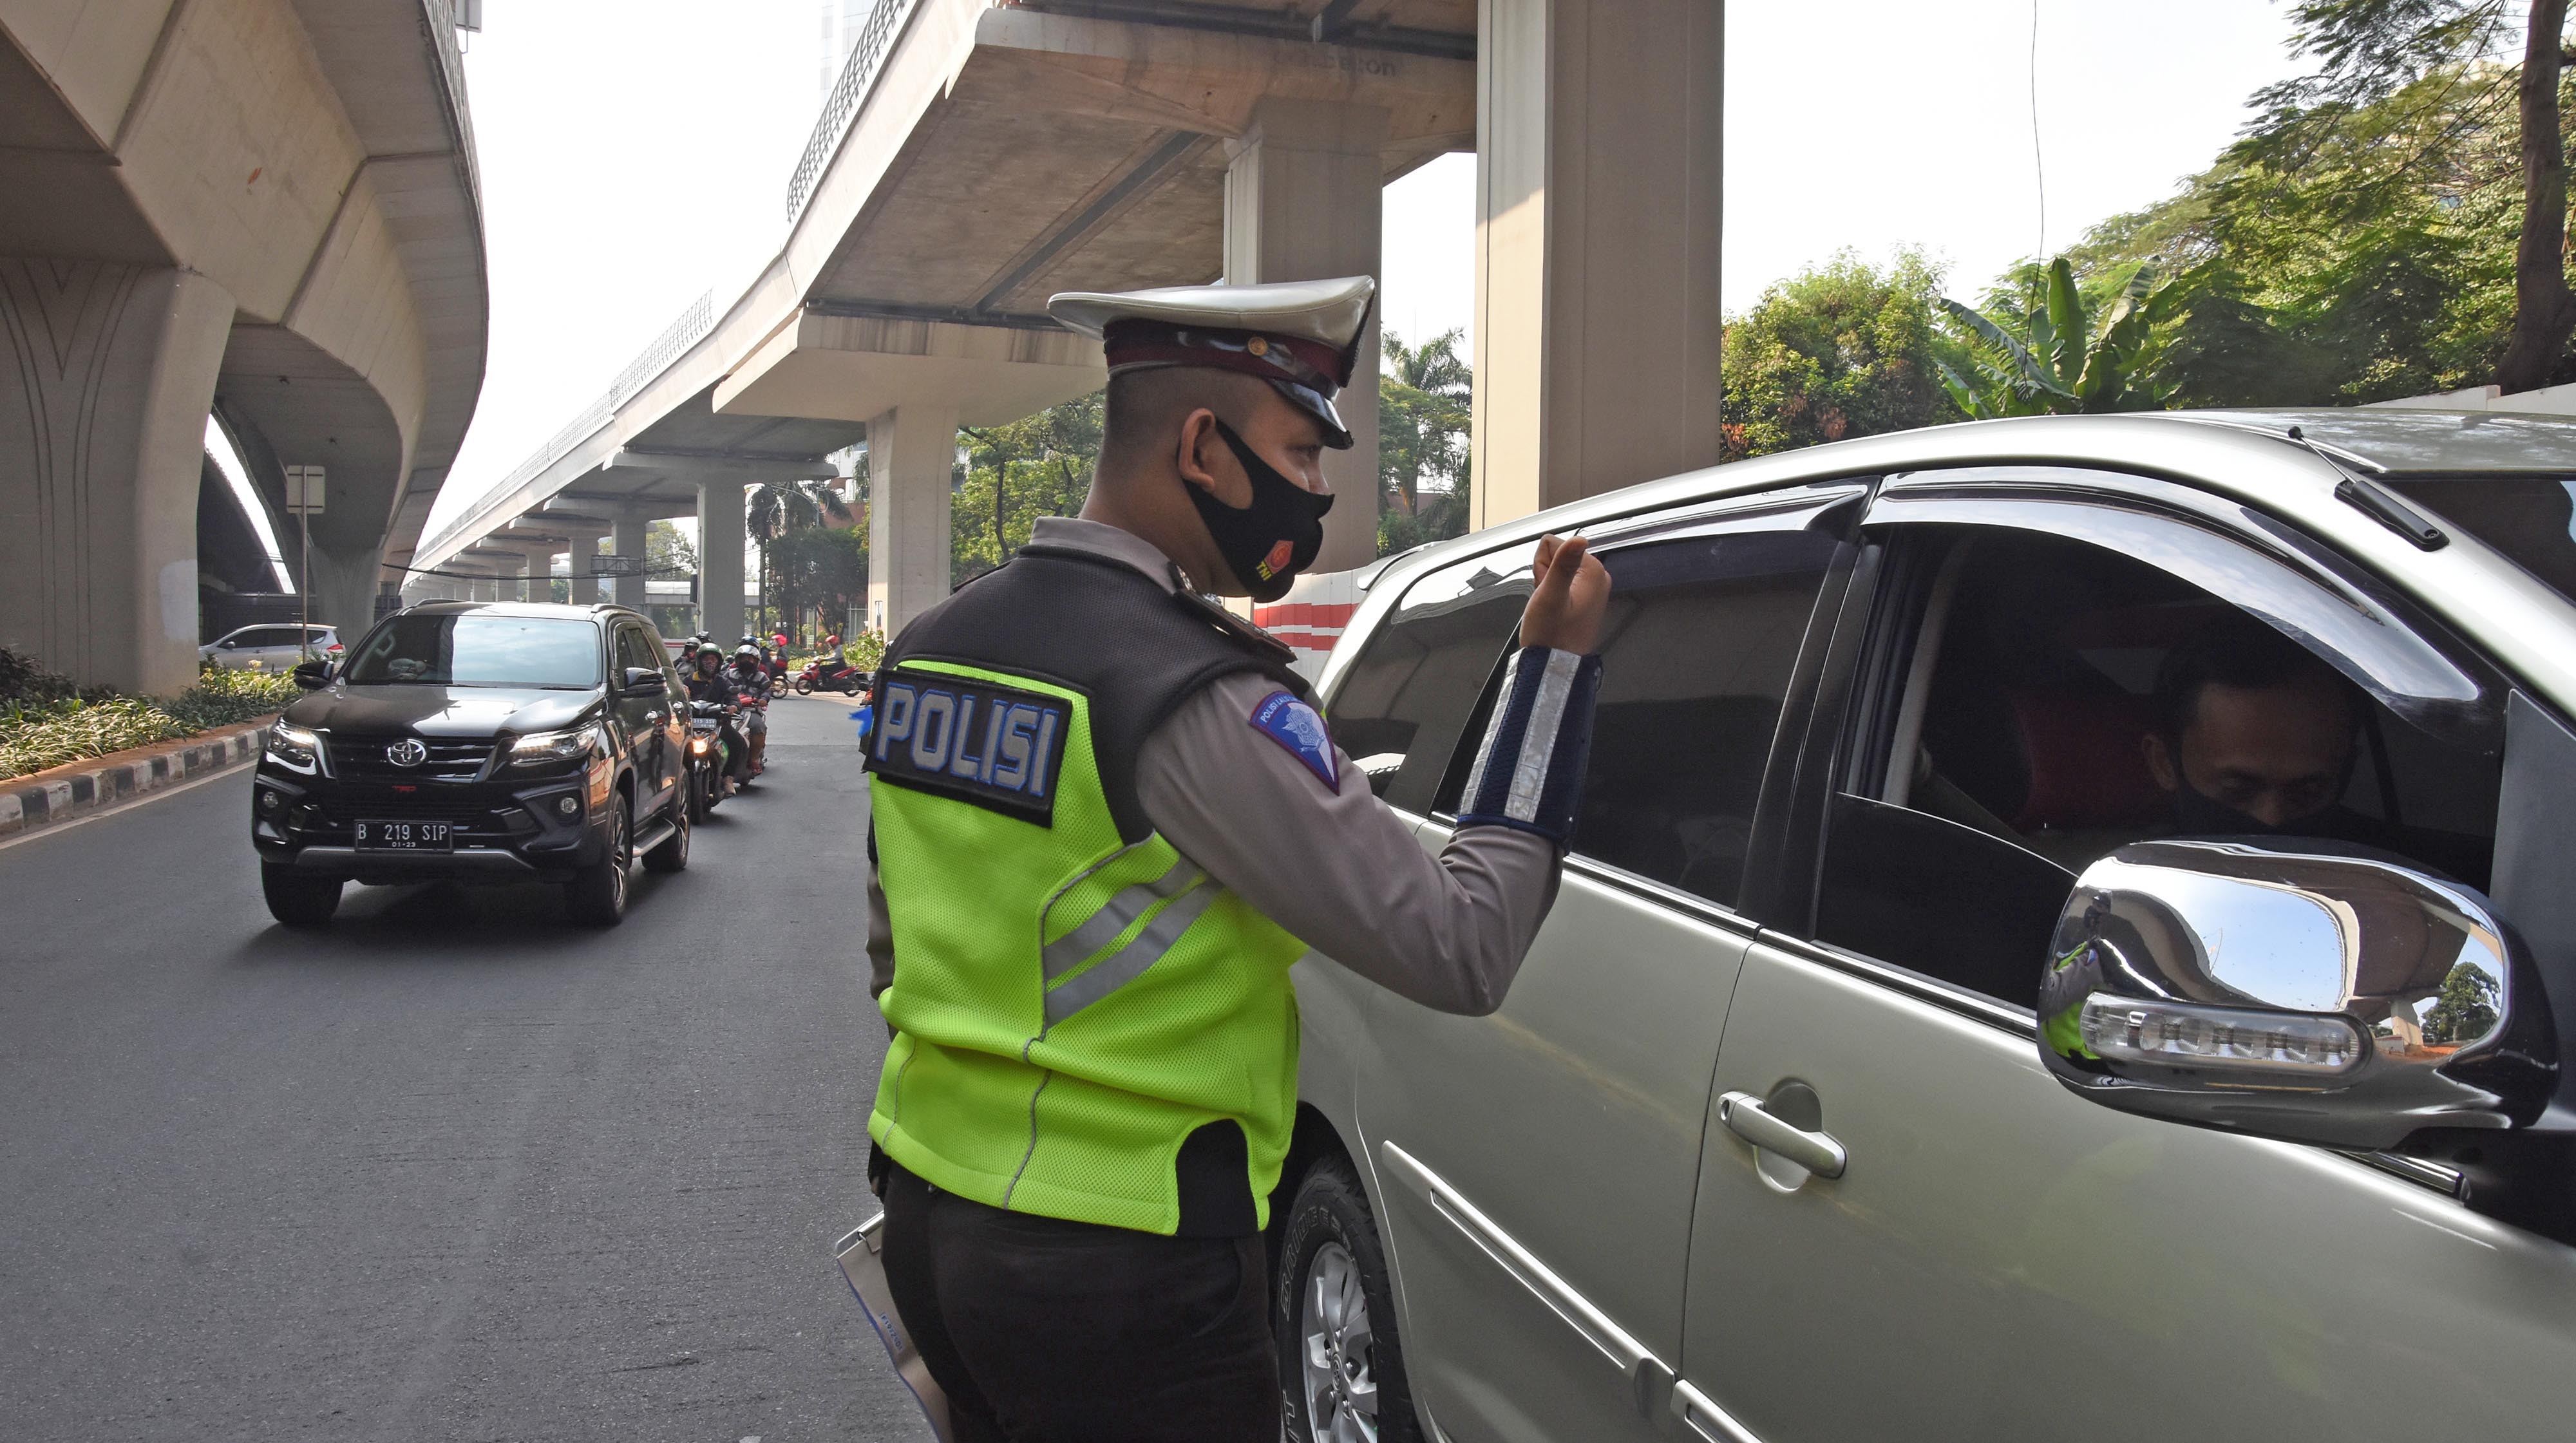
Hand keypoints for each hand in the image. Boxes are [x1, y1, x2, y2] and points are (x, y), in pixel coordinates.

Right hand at [1518, 532, 1609, 653]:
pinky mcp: (1584, 598)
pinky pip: (1561, 584)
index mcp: (1593, 572)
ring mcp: (1591, 589)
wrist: (1553, 664)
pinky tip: (1553, 610)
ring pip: (1556, 571)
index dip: (1541, 567)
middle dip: (1545, 576)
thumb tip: (1578, 539)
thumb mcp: (1551, 596)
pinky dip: (1552, 595)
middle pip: (1556, 556)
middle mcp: (1597, 578)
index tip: (1546, 588)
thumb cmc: (1551, 635)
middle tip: (1547, 600)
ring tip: (1550, 607)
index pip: (1553, 544)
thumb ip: (1563, 564)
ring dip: (1547, 586)